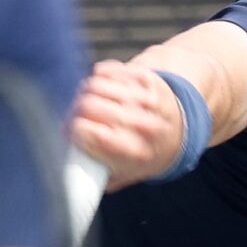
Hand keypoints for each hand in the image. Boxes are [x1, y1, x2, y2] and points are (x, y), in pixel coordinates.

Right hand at [69, 60, 184, 189]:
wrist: (179, 129)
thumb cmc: (142, 155)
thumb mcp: (119, 176)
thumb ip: (92, 174)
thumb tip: (66, 167)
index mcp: (131, 152)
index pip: (84, 130)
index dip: (71, 130)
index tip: (71, 133)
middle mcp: (140, 123)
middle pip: (86, 105)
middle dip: (75, 111)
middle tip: (77, 118)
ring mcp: (143, 98)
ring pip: (94, 85)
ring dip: (84, 93)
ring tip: (90, 104)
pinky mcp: (144, 79)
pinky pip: (106, 70)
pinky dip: (98, 78)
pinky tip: (103, 90)